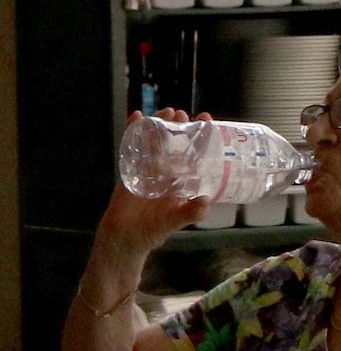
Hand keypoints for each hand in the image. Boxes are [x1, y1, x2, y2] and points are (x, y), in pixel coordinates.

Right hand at [94, 108, 212, 256]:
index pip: (194, 155)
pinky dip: (133, 131)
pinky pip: (132, 147)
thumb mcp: (174, 221)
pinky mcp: (130, 170)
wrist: (123, 239)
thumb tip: (206, 199)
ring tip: (167, 111)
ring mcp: (147, 170)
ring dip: (160, 125)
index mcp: (181, 182)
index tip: (208, 121)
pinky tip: (136, 116)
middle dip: (179, 128)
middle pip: (174, 144)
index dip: (201, 138)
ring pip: (155, 142)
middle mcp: (167, 174)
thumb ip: (190, 212)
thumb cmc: (152, 232)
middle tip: (184, 114)